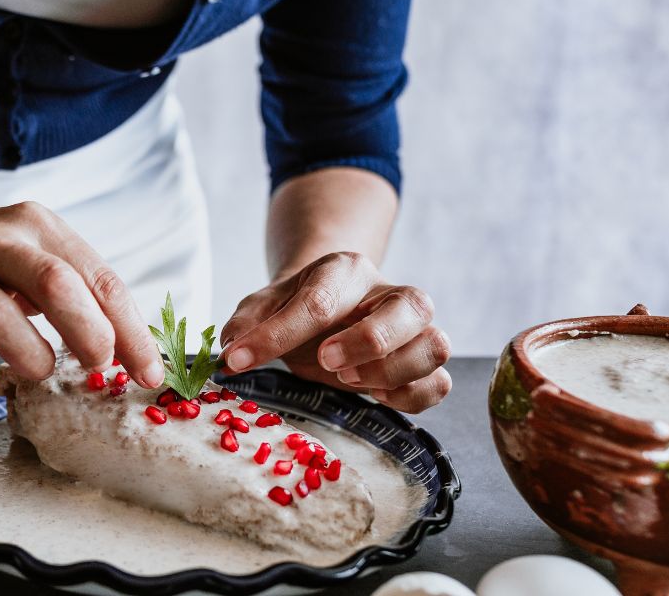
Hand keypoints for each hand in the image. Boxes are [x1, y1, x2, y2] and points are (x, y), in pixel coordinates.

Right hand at [0, 202, 164, 385]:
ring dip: (30, 357)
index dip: (131, 332)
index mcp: (36, 226)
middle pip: (55, 285)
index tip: (150, 373)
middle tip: (97, 366)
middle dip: (89, 335)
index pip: (99, 278)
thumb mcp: (34, 257)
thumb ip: (80, 293)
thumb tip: (133, 351)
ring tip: (36, 370)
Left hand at [219, 252, 450, 412]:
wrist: (327, 306)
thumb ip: (245, 326)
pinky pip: (439, 383)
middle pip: (411, 307)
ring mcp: (414, 329)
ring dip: (392, 371)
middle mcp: (389, 293)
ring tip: (348, 380)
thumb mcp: (263, 306)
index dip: (276, 335)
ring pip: (435, 346)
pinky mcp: (421, 363)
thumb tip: (230, 354)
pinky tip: (374, 396)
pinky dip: (411, 397)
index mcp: (344, 270)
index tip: (239, 360)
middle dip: (368, 341)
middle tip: (325, 361)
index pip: (319, 299)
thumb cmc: (295, 307)